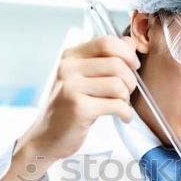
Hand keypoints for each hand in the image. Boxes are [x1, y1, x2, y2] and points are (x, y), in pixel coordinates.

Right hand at [17, 35, 139, 164]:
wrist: (46, 138)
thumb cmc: (69, 108)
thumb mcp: (84, 79)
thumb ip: (105, 59)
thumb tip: (131, 42)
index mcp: (70, 57)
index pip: (106, 42)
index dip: (127, 53)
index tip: (133, 66)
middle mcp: (68, 69)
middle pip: (116, 64)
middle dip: (130, 80)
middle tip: (127, 92)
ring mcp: (71, 88)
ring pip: (118, 84)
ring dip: (126, 98)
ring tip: (121, 105)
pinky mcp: (79, 108)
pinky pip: (116, 105)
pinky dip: (126, 112)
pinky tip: (123, 117)